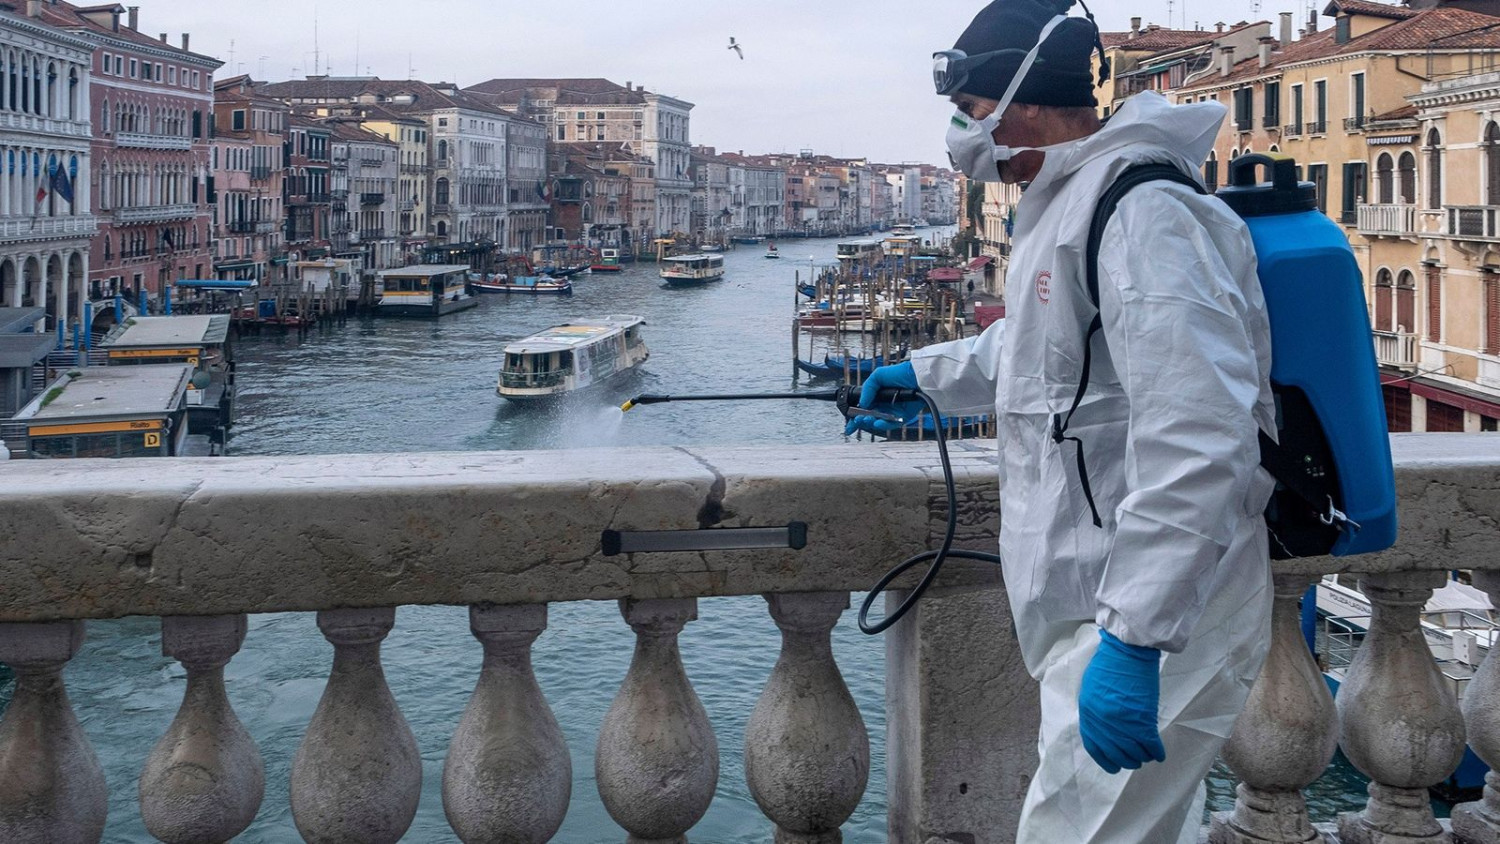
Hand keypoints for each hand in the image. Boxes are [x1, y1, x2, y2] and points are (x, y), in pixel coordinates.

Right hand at [843, 362, 921, 435]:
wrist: (917, 377)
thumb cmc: (899, 373)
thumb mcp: (877, 376)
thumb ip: (867, 389)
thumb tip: (862, 403)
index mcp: (875, 397)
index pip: (862, 409)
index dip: (854, 418)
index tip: (849, 425)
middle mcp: (883, 405)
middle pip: (868, 418)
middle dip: (860, 421)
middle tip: (857, 421)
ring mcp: (892, 412)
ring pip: (878, 422)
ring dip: (870, 422)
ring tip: (866, 419)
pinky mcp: (902, 417)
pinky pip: (891, 424)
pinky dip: (883, 424)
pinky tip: (878, 422)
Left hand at [1078, 630, 1165, 773]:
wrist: (1125, 652)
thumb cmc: (1107, 666)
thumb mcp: (1090, 691)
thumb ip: (1095, 713)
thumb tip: (1104, 730)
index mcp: (1089, 715)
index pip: (1095, 747)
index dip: (1105, 760)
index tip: (1113, 765)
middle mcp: (1104, 723)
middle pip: (1116, 753)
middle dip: (1126, 761)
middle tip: (1134, 761)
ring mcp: (1123, 722)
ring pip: (1134, 752)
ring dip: (1141, 757)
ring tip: (1146, 755)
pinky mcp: (1143, 718)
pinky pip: (1150, 745)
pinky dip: (1156, 752)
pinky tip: (1159, 754)